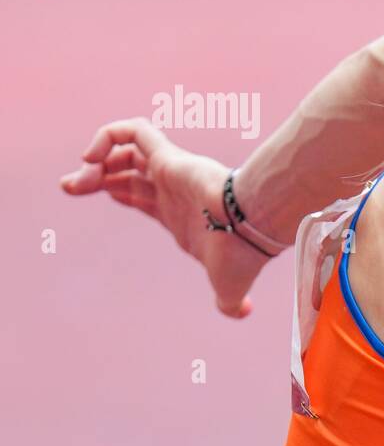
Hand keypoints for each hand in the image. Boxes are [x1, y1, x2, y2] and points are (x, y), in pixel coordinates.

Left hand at [59, 117, 276, 317]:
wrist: (252, 228)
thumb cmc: (241, 256)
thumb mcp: (228, 287)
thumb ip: (231, 302)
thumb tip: (244, 314)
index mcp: (179, 215)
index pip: (143, 194)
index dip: (119, 192)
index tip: (105, 196)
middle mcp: (172, 190)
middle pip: (128, 170)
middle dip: (95, 176)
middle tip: (69, 187)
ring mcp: (171, 170)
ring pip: (126, 149)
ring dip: (97, 159)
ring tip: (79, 180)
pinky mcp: (169, 156)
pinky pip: (133, 131)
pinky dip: (108, 136)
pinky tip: (92, 158)